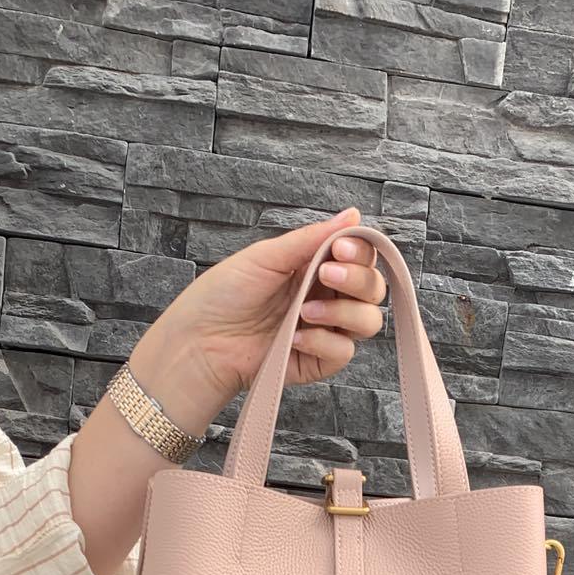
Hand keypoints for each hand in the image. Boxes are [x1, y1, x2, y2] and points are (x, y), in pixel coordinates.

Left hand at [126, 207, 387, 436]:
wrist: (200, 341)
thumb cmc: (224, 294)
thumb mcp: (268, 256)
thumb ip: (313, 238)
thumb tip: (353, 213)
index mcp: (315, 266)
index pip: (361, 256)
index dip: (361, 251)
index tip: (339, 248)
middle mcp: (326, 297)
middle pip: (373, 288)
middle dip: (358, 280)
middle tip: (327, 276)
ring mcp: (325, 330)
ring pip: (368, 321)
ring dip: (344, 313)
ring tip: (305, 312)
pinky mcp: (318, 361)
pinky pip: (344, 351)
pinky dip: (324, 342)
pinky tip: (295, 338)